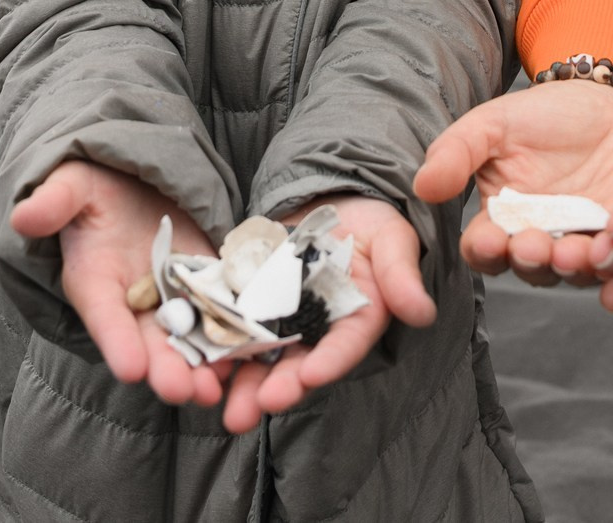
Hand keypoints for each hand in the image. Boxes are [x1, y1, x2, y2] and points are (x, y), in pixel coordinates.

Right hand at [9, 159, 227, 410]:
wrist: (129, 185)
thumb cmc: (92, 188)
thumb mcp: (72, 187)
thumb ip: (54, 203)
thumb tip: (22, 216)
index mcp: (94, 281)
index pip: (104, 316)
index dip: (116, 342)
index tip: (129, 370)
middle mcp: (131, 300)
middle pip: (148, 340)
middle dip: (164, 368)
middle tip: (183, 392)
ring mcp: (169, 296)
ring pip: (184, 336)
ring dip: (199, 364)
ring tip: (215, 389)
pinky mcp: (202, 283)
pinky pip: (217, 311)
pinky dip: (229, 334)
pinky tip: (247, 354)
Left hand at [219, 195, 437, 432]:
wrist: (340, 203)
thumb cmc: (377, 226)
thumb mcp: (395, 243)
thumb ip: (401, 276)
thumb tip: (422, 311)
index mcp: (356, 321)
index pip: (344, 346)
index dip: (329, 362)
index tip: (311, 376)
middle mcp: (316, 329)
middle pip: (295, 364)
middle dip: (272, 388)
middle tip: (250, 410)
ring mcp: (281, 316)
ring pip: (257, 353)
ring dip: (235, 377)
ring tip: (212, 396)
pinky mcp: (251, 297)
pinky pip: (229, 319)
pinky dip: (210, 335)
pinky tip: (190, 351)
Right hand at [415, 80, 612, 292]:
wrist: (608, 99)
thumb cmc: (544, 115)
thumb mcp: (493, 124)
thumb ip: (458, 152)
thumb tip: (423, 186)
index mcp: (503, 222)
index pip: (485, 251)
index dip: (486, 251)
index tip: (489, 240)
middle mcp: (544, 241)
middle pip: (533, 269)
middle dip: (534, 260)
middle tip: (536, 246)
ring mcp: (587, 241)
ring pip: (580, 271)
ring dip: (577, 267)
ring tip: (578, 250)